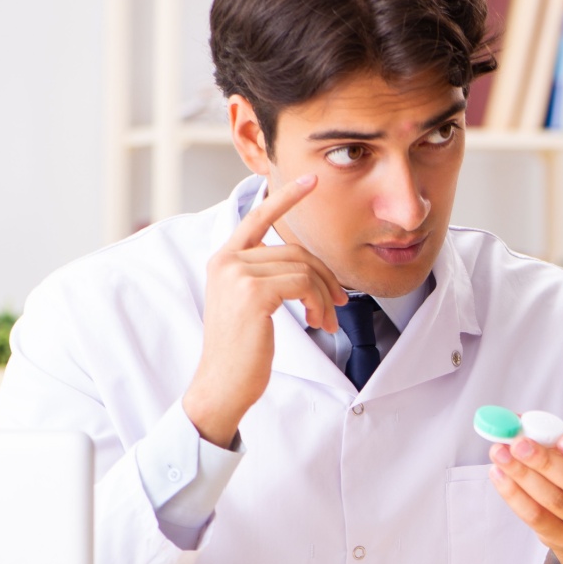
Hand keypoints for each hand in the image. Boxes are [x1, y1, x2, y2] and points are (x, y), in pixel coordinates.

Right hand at [182, 175, 346, 447]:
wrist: (223, 384)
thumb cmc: (243, 349)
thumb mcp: (252, 304)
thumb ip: (270, 276)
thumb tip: (312, 268)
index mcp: (224, 259)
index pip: (257, 217)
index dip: (287, 197)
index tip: (312, 180)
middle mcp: (226, 260)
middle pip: (295, 251)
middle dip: (325, 278)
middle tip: (339, 304)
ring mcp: (237, 274)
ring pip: (304, 269)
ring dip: (325, 297)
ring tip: (326, 321)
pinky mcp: (254, 292)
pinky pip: (304, 284)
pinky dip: (319, 303)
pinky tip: (317, 322)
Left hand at [488, 431, 562, 563]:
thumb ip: (558, 436)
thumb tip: (519, 421)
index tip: (562, 440)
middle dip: (546, 462)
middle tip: (518, 443)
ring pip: (554, 502)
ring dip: (523, 475)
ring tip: (500, 453)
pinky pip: (536, 518)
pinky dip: (514, 495)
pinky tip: (499, 475)